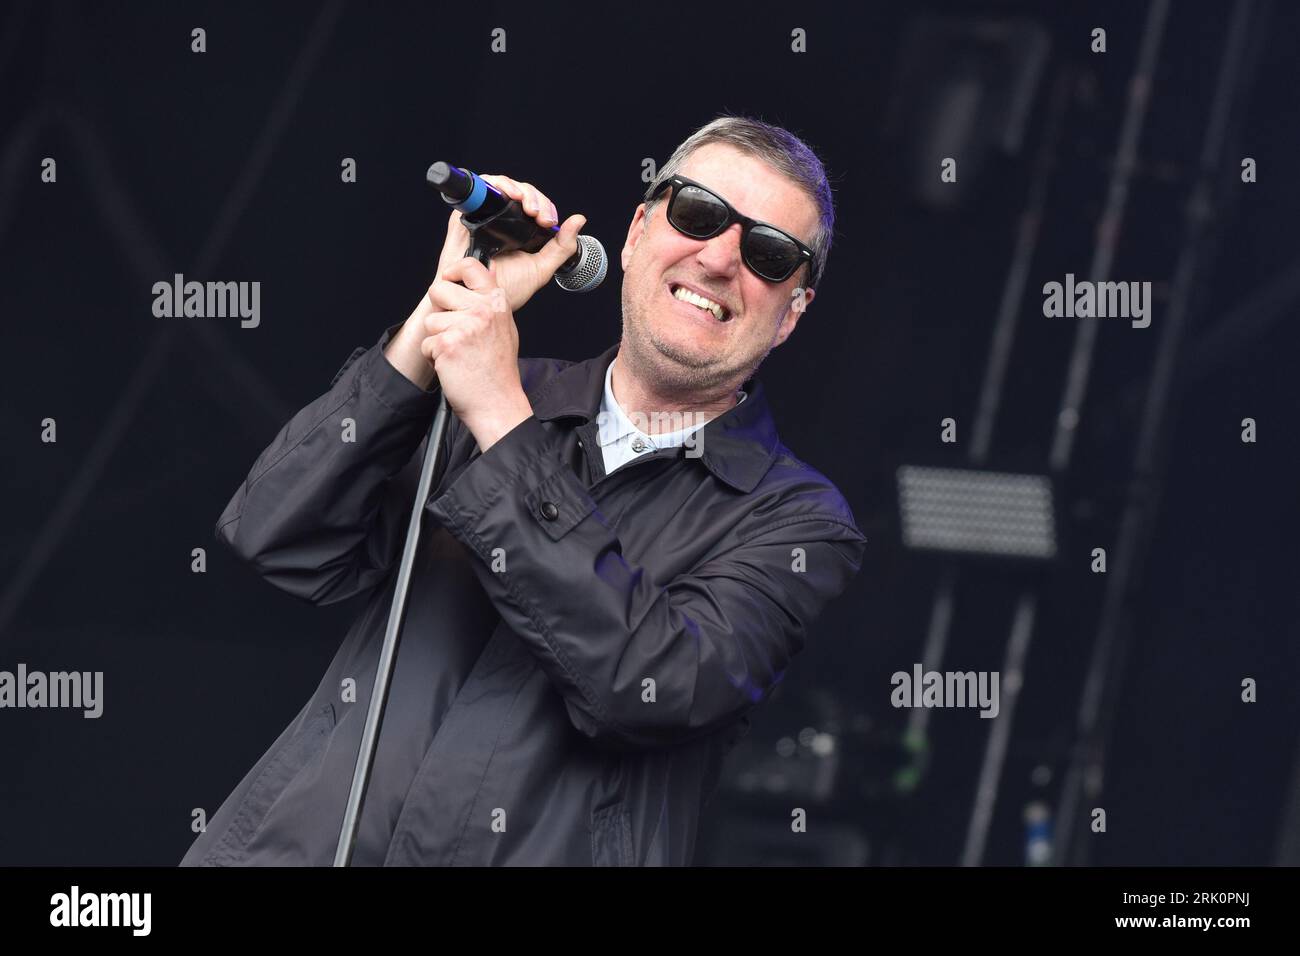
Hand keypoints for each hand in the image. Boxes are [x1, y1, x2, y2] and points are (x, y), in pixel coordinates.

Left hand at [419, 256, 533, 450]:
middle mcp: (482, 310)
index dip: (453, 271)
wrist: (498, 402)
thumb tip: (483, 274)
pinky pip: (427, 343)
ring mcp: (465, 326)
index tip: (450, 279)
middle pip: (438, 289)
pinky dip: (435, 357)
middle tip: (455, 330)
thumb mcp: (504, 328)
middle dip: (439, 309)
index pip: (470, 266)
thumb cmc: (499, 371)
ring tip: (459, 353)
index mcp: (497, 303)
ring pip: (431, 320)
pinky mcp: (448, 344)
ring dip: (438, 338)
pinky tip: (453, 365)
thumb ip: (490, 301)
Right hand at [435, 174, 586, 313]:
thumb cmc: (504, 289)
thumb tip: (579, 220)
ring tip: (527, 205)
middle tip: (539, 215)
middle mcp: (502, 220)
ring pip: (502, 186)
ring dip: (518, 190)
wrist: (478, 300)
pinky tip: (509, 195)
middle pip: (520, 193)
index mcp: (520, 230)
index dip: (544, 206)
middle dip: (534, 198)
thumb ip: (562, 247)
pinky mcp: (466, 214)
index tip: (548, 221)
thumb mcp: (541, 268)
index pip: (535, 204)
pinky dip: (495, 185)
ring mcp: (484, 216)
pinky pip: (480, 190)